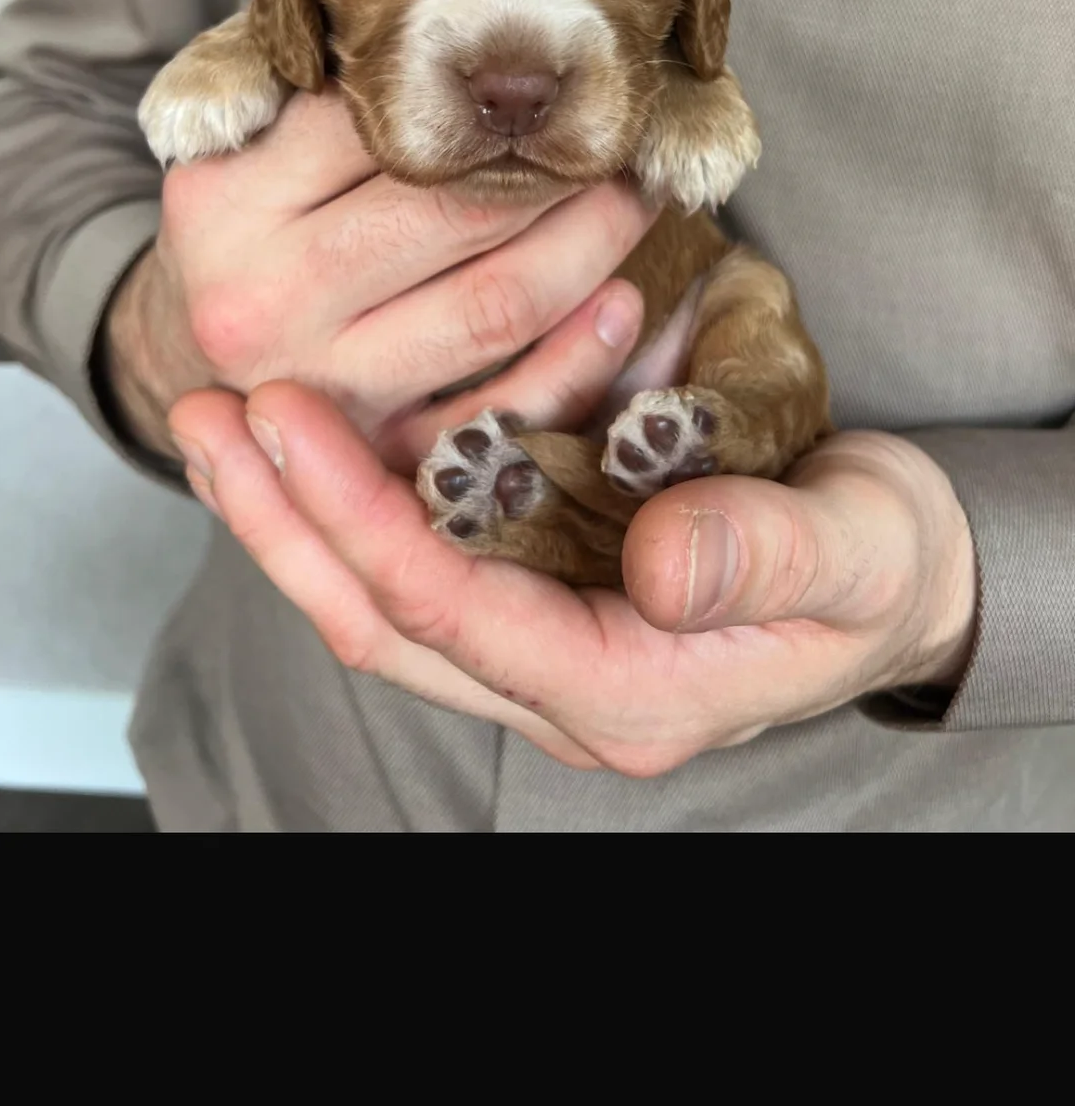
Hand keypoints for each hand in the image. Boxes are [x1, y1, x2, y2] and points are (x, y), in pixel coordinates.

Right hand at [100, 84, 653, 469]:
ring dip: (591, 243)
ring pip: (494, 306)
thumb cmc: (240, 231)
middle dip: (557, 162)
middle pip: (449, 211)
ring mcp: (323, 386)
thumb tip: (455, 16)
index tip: (539, 60)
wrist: (186, 368)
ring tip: (637, 195)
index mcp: (224, 201)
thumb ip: (310, 79)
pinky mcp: (377, 452)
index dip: (472, 88)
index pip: (373, 123)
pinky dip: (580, 359)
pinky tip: (622, 304)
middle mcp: (264, 297)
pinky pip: (505, 409)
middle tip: (619, 125)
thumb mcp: (238, 142)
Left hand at [166, 387, 978, 774]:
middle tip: (208, 412)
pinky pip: (421, 562)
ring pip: (383, 599)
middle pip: (383, 621)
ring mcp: (540, 644)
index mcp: (626, 693)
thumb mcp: (855, 553)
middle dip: (283, 521)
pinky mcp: (537, 594)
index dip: (360, 522)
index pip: (456, 617)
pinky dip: (353, 500)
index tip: (285, 420)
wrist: (897, 575)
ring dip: (293, 512)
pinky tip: (304, 432)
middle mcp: (560, 686)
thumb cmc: (881, 564)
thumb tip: (659, 569)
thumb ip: (764, 557)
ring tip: (217, 416)